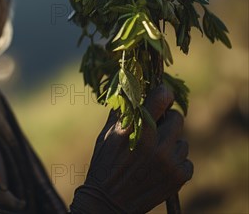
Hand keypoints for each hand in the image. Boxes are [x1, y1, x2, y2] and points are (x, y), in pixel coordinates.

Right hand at [71, 84, 192, 213]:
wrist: (109, 202)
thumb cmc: (105, 164)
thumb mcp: (107, 135)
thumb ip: (122, 112)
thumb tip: (131, 89)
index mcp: (133, 130)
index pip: (159, 100)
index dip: (164, 93)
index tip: (164, 92)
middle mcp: (152, 144)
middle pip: (177, 118)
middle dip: (168, 120)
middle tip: (158, 127)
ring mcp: (167, 161)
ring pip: (182, 141)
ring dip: (171, 144)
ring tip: (155, 154)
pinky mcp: (178, 177)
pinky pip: (186, 160)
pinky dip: (176, 162)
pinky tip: (160, 167)